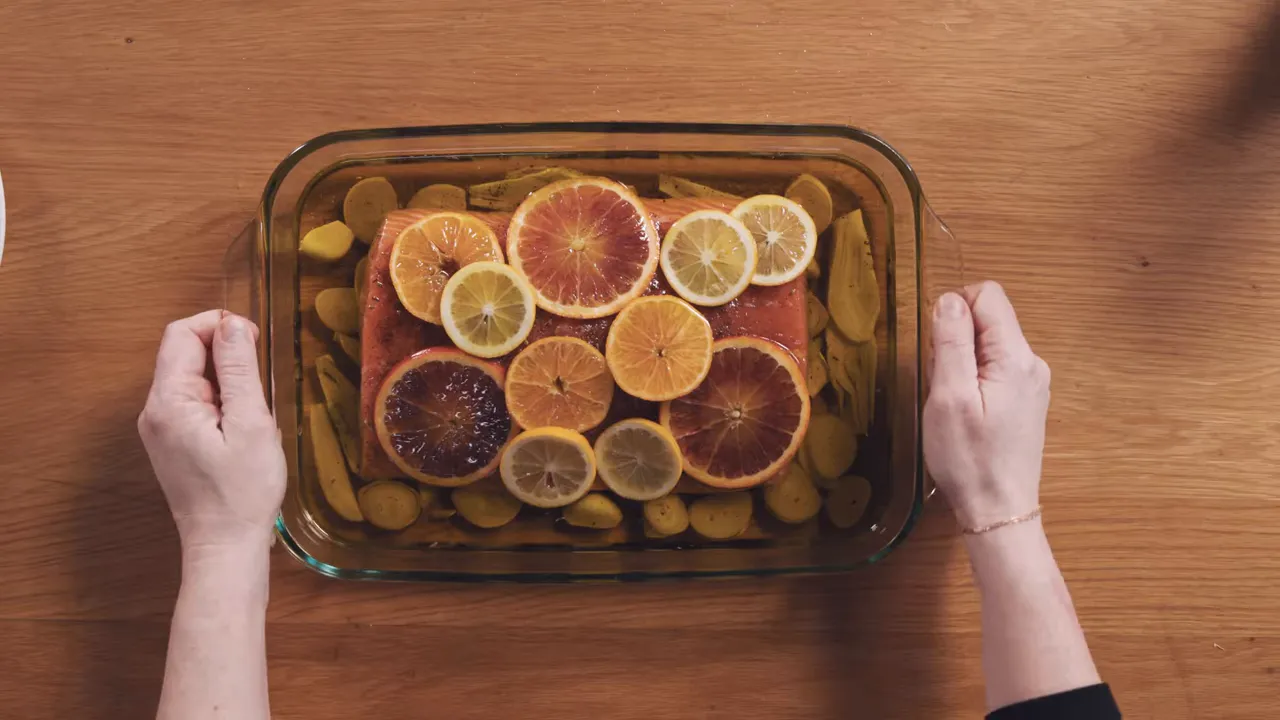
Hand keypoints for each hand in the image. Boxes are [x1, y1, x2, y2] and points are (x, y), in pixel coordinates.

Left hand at [138, 310, 284, 553]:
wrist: (225, 546)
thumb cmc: (242, 492)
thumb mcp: (251, 423)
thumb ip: (239, 369)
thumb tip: (233, 324)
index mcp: (169, 402)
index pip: (182, 334)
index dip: (218, 326)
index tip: (254, 340)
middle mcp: (155, 410)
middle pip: (183, 353)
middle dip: (224, 353)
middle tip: (259, 379)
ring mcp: (160, 427)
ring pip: (191, 376)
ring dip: (225, 378)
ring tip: (252, 410)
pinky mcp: (172, 441)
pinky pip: (193, 401)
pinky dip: (220, 399)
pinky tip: (241, 424)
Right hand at [923, 282, 1050, 528]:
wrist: (998, 510)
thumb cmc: (968, 458)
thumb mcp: (949, 397)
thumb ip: (950, 343)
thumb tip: (949, 300)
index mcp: (1016, 357)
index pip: (988, 295)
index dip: (953, 308)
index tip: (936, 348)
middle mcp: (1032, 363)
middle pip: (988, 318)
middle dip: (955, 339)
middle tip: (942, 385)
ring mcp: (1032, 383)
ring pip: (989, 344)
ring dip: (961, 361)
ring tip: (952, 402)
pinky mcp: (1026, 400)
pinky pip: (995, 368)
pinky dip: (973, 379)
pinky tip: (965, 412)